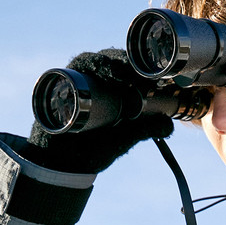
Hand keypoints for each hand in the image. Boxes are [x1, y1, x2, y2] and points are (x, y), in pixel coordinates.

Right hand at [24, 49, 173, 173]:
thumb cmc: (92, 149)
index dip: (138, 67)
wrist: (62, 165)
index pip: (124, 67)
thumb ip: (144, 131)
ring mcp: (72, 80)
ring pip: (89, 61)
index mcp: (108, 86)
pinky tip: (95, 71)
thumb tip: (169, 125)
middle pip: (107, 59)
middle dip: (123, 63)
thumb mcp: (123, 139)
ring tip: (119, 76)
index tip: (155, 78)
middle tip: (139, 75)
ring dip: (105, 63)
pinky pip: (67, 70)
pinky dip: (81, 68)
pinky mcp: (56, 87)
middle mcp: (90, 79)